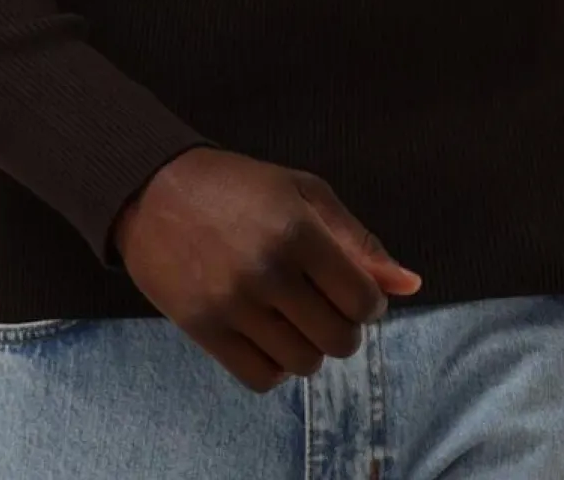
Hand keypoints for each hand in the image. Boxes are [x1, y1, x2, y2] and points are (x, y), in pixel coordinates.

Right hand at [108, 147, 422, 391]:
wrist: (152, 189)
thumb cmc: (236, 185)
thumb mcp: (303, 192)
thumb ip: (357, 241)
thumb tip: (411, 284)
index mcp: (298, 231)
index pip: (363, 301)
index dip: (371, 303)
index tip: (357, 293)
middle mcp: (267, 271)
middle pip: (338, 341)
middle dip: (343, 328)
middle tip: (325, 304)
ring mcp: (232, 304)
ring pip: (303, 364)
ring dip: (309, 347)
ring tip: (293, 315)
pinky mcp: (203, 329)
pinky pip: (262, 378)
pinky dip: (274, 365)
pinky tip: (267, 332)